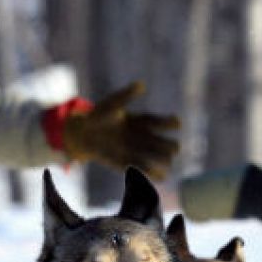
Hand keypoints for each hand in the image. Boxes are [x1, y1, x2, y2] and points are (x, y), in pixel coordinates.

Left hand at [62, 81, 179, 180]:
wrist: (84, 134)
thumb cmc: (99, 115)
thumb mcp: (112, 104)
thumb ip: (126, 96)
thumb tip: (141, 84)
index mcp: (140, 121)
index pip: (156, 122)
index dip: (168, 122)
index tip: (178, 123)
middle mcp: (140, 136)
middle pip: (157, 142)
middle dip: (167, 145)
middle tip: (175, 148)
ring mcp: (134, 150)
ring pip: (152, 156)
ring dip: (161, 159)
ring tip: (169, 163)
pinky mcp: (125, 162)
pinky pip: (140, 168)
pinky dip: (150, 172)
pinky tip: (162, 177)